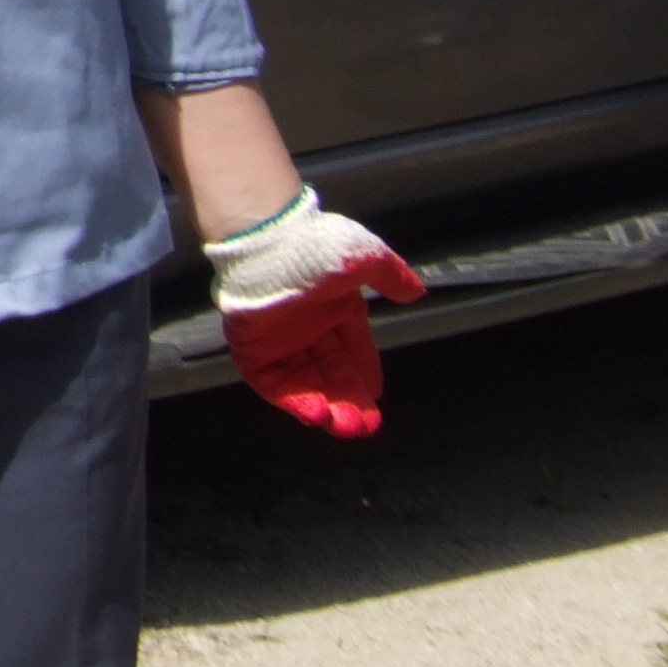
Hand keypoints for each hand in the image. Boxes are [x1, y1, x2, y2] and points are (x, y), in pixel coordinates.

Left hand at [208, 188, 425, 439]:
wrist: (261, 239)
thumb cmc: (313, 246)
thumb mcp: (364, 257)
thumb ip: (390, 275)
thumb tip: (416, 291)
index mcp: (332, 308)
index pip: (352, 349)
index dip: (364, 373)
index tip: (375, 397)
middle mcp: (305, 327)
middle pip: (330, 373)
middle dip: (348, 401)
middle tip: (365, 427)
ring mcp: (277, 339)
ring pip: (304, 383)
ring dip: (323, 406)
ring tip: (342, 426)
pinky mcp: (250, 347)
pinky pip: (271, 381)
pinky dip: (291, 400)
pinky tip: (313, 414)